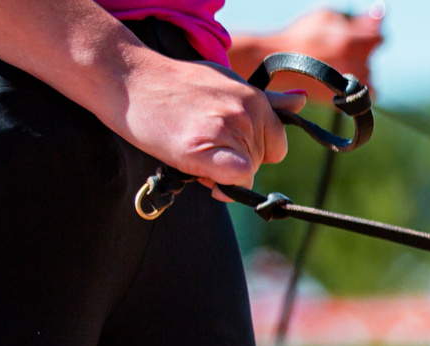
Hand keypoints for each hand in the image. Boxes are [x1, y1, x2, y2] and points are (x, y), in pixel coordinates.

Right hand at [116, 50, 287, 186]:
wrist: (127, 78)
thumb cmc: (174, 86)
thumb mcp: (225, 83)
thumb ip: (266, 100)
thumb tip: (302, 101)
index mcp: (255, 98)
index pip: (276, 146)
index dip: (252, 152)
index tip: (224, 142)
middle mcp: (248, 112)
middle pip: (262, 162)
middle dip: (237, 161)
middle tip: (202, 142)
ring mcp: (229, 129)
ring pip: (248, 174)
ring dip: (222, 172)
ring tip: (192, 145)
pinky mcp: (208, 149)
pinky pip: (239, 180)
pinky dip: (224, 184)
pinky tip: (201, 171)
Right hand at [232, 7, 384, 88]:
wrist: (280, 62)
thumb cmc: (302, 35)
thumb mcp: (327, 17)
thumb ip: (357, 19)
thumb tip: (379, 14)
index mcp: (351, 42)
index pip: (378, 37)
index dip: (370, 34)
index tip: (360, 34)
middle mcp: (356, 64)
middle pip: (371, 55)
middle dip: (360, 50)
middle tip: (338, 48)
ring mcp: (353, 82)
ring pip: (369, 73)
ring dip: (358, 67)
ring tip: (335, 63)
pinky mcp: (349, 98)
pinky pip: (367, 91)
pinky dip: (358, 84)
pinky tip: (341, 78)